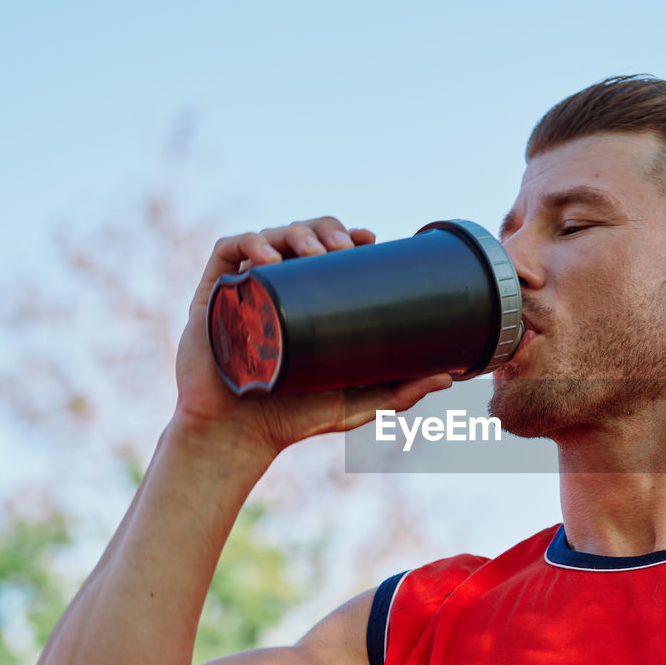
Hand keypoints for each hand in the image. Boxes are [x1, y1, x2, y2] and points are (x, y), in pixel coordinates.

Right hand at [172, 216, 451, 457]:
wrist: (238, 435)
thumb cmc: (295, 417)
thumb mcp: (356, 402)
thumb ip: (401, 391)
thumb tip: (453, 376)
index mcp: (307, 302)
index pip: (328, 252)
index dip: (348, 235)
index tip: (370, 238)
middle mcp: (277, 288)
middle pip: (301, 235)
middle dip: (325, 229)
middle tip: (345, 246)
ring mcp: (244, 288)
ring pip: (269, 236)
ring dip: (295, 232)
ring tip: (316, 250)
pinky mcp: (212, 295)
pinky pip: (226, 252)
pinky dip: (248, 244)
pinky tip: (270, 259)